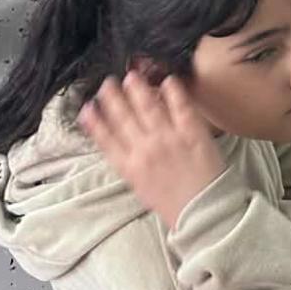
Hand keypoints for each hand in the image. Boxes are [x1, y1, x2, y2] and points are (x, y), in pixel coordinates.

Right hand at [79, 70, 224, 225]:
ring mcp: (168, 139)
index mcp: (130, 168)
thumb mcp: (142, 188)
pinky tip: (166, 79)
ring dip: (137, 89)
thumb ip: (131, 165)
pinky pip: (180, 106)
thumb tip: (122, 145)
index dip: (94, 122)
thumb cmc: (174, 205)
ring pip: (148, 108)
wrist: (204, 213)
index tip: (86, 107)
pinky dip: (172, 91)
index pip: (106, 140)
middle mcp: (145, 151)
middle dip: (113, 98)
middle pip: (123, 118)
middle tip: (107, 82)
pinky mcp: (192, 133)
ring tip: (131, 76)